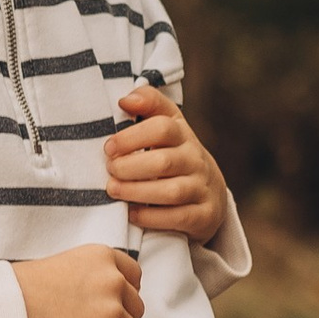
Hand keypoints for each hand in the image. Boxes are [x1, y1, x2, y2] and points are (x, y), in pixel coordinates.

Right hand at [15, 239, 142, 317]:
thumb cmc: (19, 291)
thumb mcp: (62, 266)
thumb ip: (91, 277)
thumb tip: (106, 300)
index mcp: (102, 256)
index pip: (134, 277)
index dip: (121, 296)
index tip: (101, 307)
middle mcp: (112, 281)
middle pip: (135, 309)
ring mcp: (110, 312)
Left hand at [105, 85, 227, 242]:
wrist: (209, 193)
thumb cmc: (175, 155)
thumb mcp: (166, 126)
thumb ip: (148, 106)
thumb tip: (125, 100)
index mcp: (183, 135)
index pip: (162, 127)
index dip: (132, 136)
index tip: (109, 147)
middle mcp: (196, 160)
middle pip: (164, 161)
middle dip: (130, 167)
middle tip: (109, 170)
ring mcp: (202, 188)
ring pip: (172, 191)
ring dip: (137, 192)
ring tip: (113, 190)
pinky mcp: (204, 216)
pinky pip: (178, 218)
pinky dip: (151, 217)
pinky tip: (131, 213)